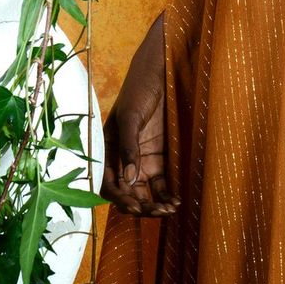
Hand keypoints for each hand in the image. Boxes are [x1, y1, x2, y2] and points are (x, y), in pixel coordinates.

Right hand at [100, 24, 179, 216]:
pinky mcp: (159, 157)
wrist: (161, 71)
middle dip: (139, 205)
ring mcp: (141, 159)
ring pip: (143, 192)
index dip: (119, 198)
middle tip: (157, 212)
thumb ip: (129, 148)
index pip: (108, 182)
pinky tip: (176, 201)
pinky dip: (166, 195)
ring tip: (169, 210)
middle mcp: (122, 158)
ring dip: (153, 205)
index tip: (135, 206)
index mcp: (107, 148)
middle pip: (126, 192)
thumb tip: (130, 181)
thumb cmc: (140, 89)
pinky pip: (160, 183)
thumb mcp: (131, 116)